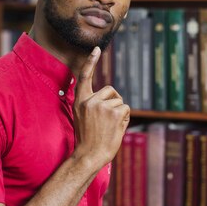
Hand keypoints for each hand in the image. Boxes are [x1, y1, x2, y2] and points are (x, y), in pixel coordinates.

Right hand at [73, 47, 129, 168]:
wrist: (88, 156)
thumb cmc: (88, 140)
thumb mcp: (82, 118)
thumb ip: (92, 105)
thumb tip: (111, 97)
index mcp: (80, 101)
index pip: (84, 77)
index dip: (90, 62)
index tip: (96, 49)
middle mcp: (89, 101)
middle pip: (110, 90)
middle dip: (114, 102)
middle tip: (108, 120)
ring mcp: (102, 106)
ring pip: (120, 101)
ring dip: (119, 113)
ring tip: (110, 128)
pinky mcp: (114, 112)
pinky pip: (126, 109)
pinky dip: (125, 119)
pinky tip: (116, 129)